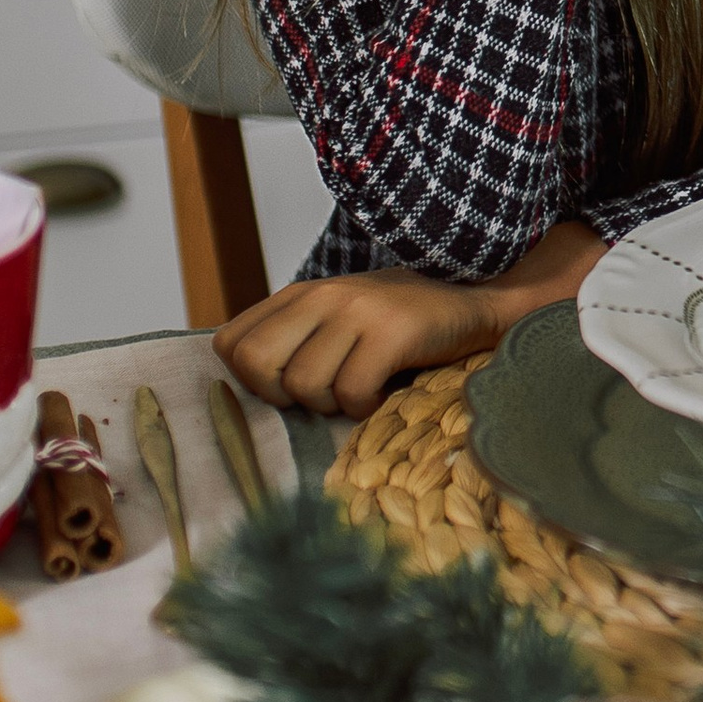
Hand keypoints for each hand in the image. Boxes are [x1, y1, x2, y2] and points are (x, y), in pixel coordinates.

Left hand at [213, 267, 501, 417]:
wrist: (472, 300)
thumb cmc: (397, 323)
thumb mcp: (335, 319)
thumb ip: (292, 340)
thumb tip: (246, 388)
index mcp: (299, 295)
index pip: (230, 343)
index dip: (250, 378)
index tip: (287, 384)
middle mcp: (321, 296)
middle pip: (256, 364)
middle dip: (281, 396)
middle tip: (319, 394)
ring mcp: (356, 312)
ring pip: (304, 385)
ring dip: (332, 404)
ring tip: (359, 388)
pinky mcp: (391, 332)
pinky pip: (351, 392)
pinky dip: (365, 406)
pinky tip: (383, 392)